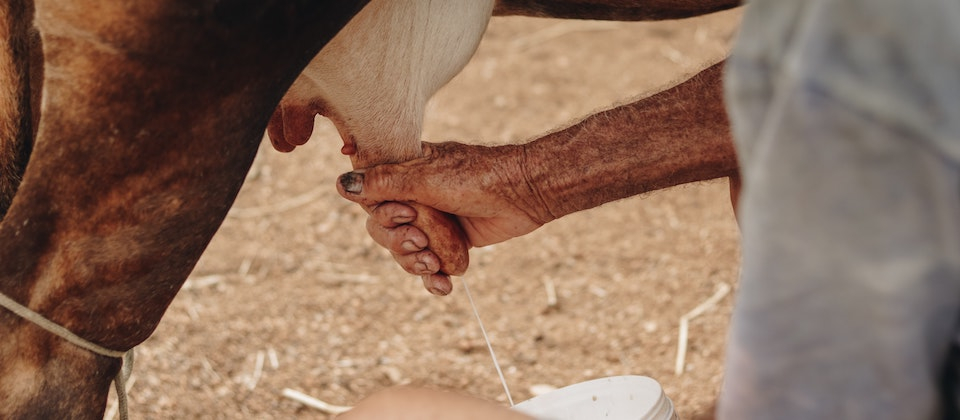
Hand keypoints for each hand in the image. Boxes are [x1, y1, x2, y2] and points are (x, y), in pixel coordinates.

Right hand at [337, 141, 554, 286]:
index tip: (406, 214)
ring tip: (436, 264)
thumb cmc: (477, 177)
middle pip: (384, 231)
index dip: (383, 215)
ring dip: (416, 264)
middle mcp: (415, 197)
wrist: (525, 193)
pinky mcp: (451, 243)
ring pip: (406, 252)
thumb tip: (340, 185)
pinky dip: (434, 279)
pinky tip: (443, 287)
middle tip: (421, 242)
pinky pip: (431, 267)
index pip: (371, 201)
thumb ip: (385, 184)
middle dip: (399, 244)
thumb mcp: (426, 177)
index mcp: (404, 173)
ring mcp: (433, 221)